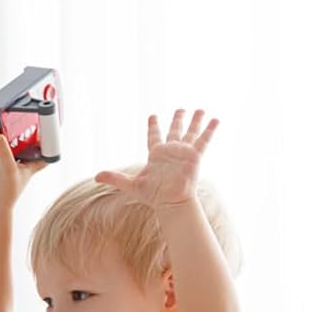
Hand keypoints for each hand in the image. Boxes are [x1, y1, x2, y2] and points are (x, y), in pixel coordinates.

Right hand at [0, 133, 47, 208]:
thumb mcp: (8, 167)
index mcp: (30, 166)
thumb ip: (3, 151)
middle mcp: (20, 167)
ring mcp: (7, 170)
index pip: (44, 154)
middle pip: (22, 148)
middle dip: (16, 139)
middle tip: (11, 129)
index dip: (47, 144)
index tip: (45, 133)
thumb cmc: (6, 193)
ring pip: (3, 153)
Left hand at [98, 109, 218, 207]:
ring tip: (200, 110)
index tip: (152, 116)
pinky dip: (209, 130)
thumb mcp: (131, 185)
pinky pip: (203, 140)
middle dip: (177, 120)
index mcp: (156, 155)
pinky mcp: (195, 156)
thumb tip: (96, 176)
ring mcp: (183, 153)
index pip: (153, 136)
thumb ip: (115, 178)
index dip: (153, 126)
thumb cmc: (152, 195)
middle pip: (174, 131)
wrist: (170, 201)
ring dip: (194, 121)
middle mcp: (170, 151)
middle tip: (181, 109)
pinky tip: (215, 119)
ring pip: (189, 132)